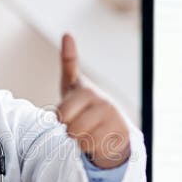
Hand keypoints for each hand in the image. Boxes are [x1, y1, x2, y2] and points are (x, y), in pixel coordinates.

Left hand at [56, 33, 130, 168]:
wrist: (111, 128)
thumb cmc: (86, 105)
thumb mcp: (74, 85)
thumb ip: (69, 62)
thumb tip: (67, 34)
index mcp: (87, 92)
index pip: (60, 114)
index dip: (60, 119)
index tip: (67, 115)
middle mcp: (102, 103)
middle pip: (70, 128)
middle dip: (70, 131)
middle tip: (79, 125)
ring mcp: (113, 120)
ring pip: (80, 139)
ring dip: (80, 140)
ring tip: (88, 132)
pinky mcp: (120, 135)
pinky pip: (93, 148)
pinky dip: (91, 148)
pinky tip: (98, 139)